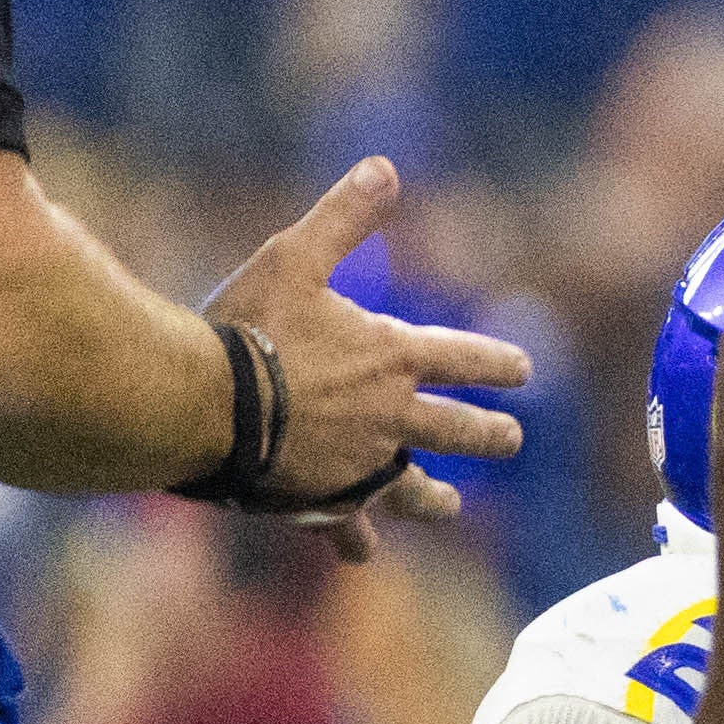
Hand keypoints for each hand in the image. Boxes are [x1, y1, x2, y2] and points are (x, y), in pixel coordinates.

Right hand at [205, 159, 533, 551]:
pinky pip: (346, 524)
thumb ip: (342, 218)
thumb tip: (385, 166)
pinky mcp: (322, 500)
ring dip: (434, 496)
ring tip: (452, 507)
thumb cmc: (243, 327)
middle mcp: (390, 416)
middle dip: (488, 433)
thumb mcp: (293, 258)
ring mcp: (360, 462)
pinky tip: (363, 557)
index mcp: (393, 357)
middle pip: (457, 428)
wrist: (200, 405)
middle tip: (511, 438)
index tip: (523, 371)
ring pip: (412, 486)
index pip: (465, 358)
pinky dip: (355, 539)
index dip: (496, 363)